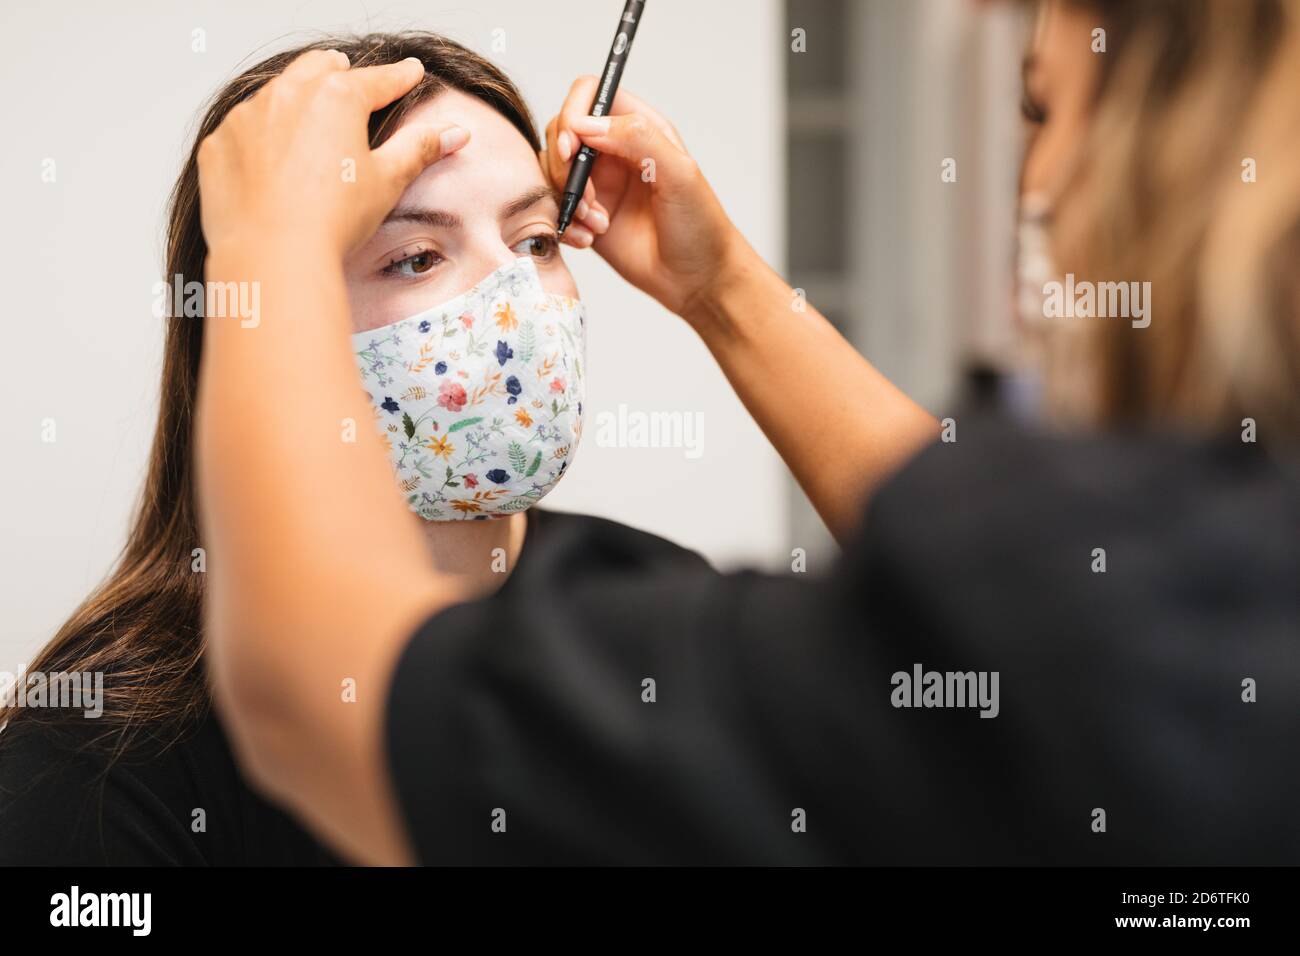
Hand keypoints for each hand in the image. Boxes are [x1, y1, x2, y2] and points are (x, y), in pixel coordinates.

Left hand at [197, 50, 468, 258]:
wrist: (271, 257)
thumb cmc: (331, 221)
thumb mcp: (387, 181)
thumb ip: (419, 148)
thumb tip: (454, 133)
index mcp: (336, 97)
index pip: (378, 79)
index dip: (400, 76)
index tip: (410, 72)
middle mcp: (287, 95)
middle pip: (318, 68)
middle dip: (337, 71)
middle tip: (349, 76)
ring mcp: (246, 118)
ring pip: (275, 94)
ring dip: (293, 101)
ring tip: (306, 120)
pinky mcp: (219, 146)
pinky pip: (241, 131)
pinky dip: (257, 138)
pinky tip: (270, 163)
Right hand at [541, 77, 749, 320]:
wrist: (698, 280)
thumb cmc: (700, 226)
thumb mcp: (680, 174)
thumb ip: (638, 138)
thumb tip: (588, 124)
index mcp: (639, 128)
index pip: (590, 94)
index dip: (572, 114)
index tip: (573, 147)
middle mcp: (614, 150)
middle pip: (562, 131)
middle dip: (566, 166)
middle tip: (590, 200)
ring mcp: (598, 183)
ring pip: (554, 171)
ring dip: (568, 199)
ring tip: (598, 225)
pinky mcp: (587, 215)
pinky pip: (556, 207)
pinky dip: (566, 224)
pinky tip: (591, 240)